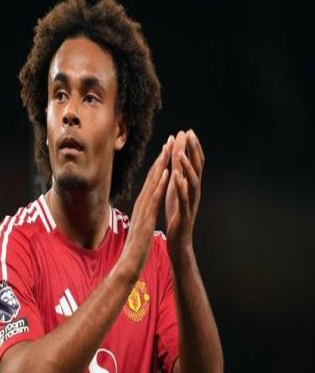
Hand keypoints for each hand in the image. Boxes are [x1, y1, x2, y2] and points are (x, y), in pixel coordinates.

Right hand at [122, 138, 172, 277]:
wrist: (129, 263)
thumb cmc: (135, 246)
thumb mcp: (141, 225)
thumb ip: (144, 214)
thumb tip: (146, 207)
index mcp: (142, 205)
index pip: (152, 181)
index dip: (160, 165)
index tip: (167, 151)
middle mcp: (141, 204)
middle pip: (152, 177)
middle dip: (162, 158)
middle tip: (170, 140)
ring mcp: (143, 210)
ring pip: (153, 183)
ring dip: (161, 165)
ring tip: (169, 149)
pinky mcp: (146, 217)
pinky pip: (154, 198)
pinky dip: (160, 185)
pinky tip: (167, 173)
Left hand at [165, 130, 204, 261]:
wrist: (179, 241)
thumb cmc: (177, 215)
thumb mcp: (177, 192)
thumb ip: (179, 176)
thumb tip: (179, 158)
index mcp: (190, 186)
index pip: (193, 163)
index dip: (191, 147)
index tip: (187, 131)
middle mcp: (194, 192)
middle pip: (196, 168)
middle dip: (193, 150)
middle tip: (189, 133)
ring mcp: (191, 203)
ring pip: (192, 182)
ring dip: (187, 167)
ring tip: (180, 153)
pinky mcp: (184, 214)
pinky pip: (183, 198)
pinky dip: (180, 187)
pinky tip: (175, 177)